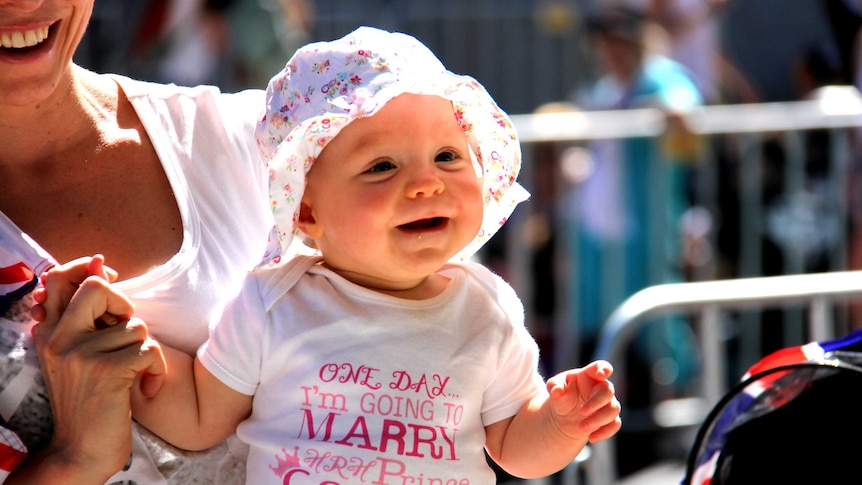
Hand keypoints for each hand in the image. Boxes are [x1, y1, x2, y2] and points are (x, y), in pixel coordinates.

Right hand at [29, 257, 165, 479]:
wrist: (81, 451)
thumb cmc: (91, 400)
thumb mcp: (79, 354)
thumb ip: (89, 314)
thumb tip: (99, 261)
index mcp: (50, 332)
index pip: (60, 278)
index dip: (90, 271)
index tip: (112, 284)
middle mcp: (59, 338)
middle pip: (98, 287)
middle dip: (125, 307)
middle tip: (125, 337)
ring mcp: (80, 354)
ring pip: (136, 326)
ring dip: (145, 351)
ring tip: (133, 375)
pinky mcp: (106, 371)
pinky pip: (149, 350)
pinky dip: (156, 370)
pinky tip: (145, 389)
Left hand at [546, 360, 621, 442]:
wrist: (563, 417)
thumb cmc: (561, 396)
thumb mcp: (555, 388)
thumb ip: (554, 386)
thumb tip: (556, 391)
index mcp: (589, 375)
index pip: (601, 367)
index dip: (603, 369)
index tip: (601, 375)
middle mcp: (601, 387)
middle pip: (608, 391)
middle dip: (595, 403)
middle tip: (581, 412)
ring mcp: (607, 403)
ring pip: (613, 409)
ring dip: (598, 420)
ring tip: (581, 427)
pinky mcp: (609, 419)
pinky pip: (615, 425)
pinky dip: (605, 432)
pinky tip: (592, 438)